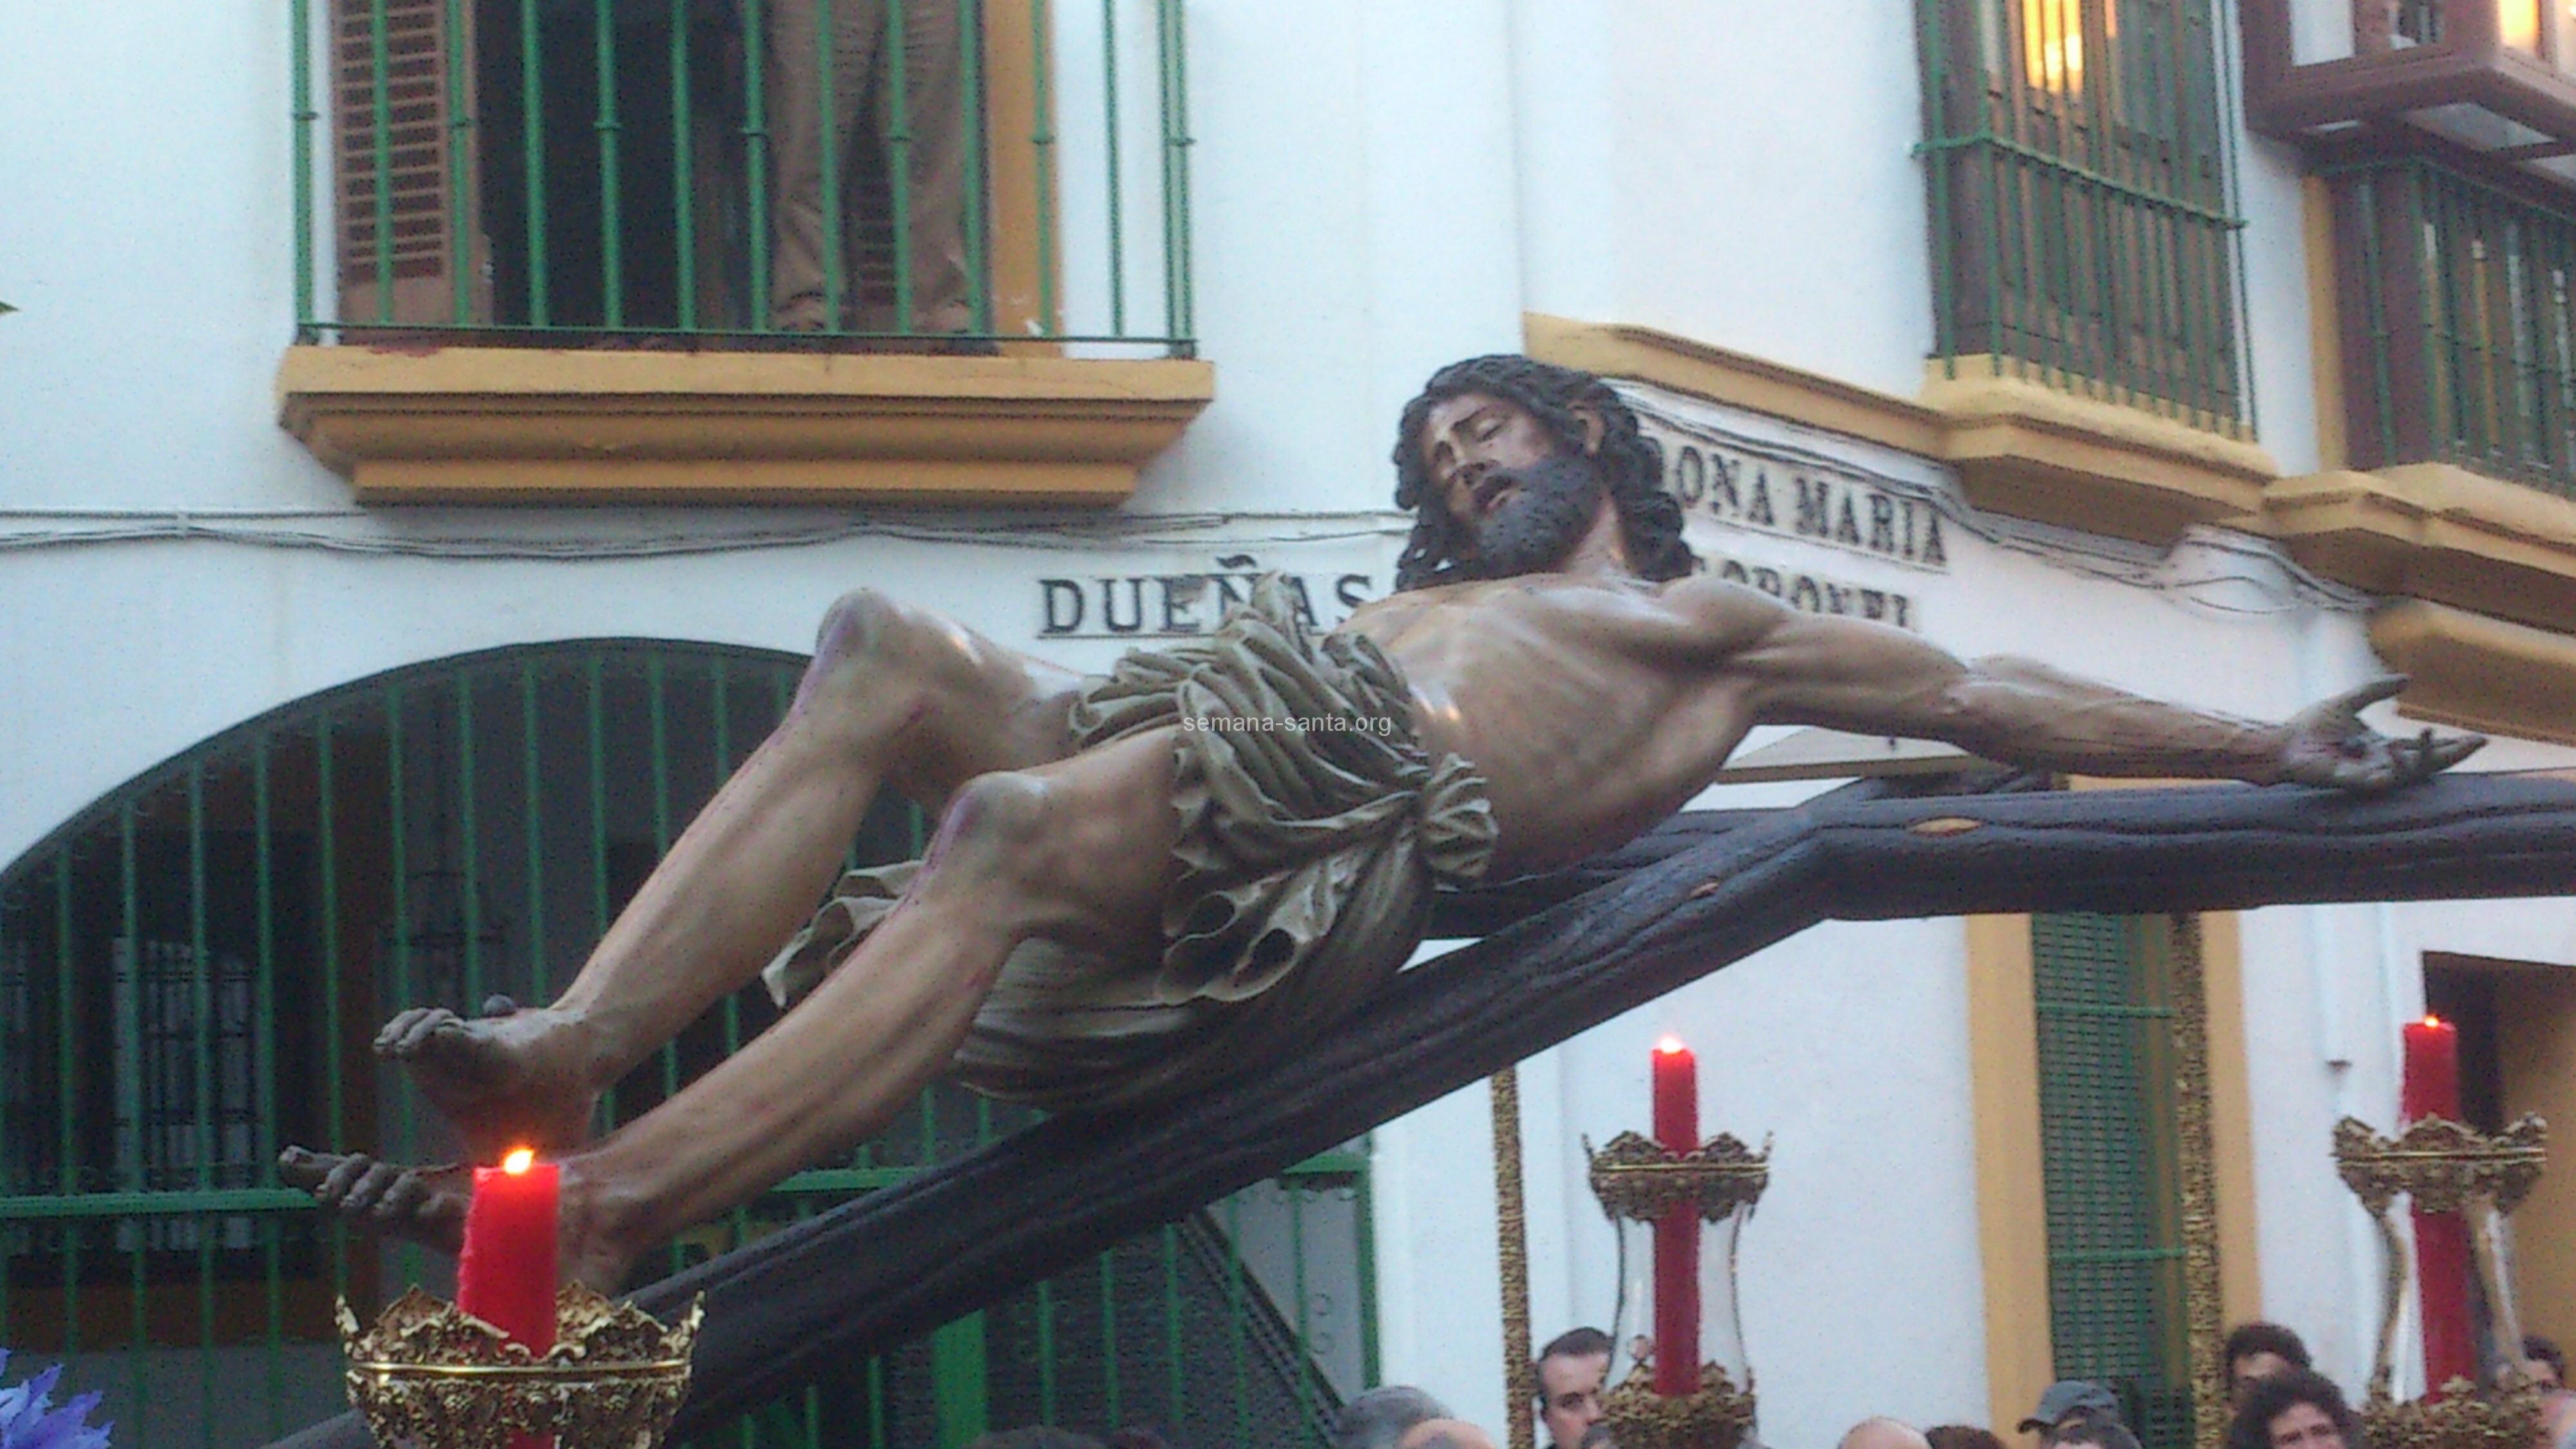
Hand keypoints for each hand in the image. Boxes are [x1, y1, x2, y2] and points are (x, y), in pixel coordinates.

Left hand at [2273, 677, 2483, 791]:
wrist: (2283, 741)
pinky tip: (2397, 755)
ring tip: (2430, 734)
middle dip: (2452, 754)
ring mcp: (2369, 774)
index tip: (2479, 737)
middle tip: (2476, 742)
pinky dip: (2389, 770)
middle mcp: (2382, 763)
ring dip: (2423, 756)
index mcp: (2383, 746)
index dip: (2451, 744)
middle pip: (2427, 763)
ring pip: (2408, 772)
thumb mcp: (2349, 701)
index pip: (2424, 747)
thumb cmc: (2311, 725)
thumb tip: (2407, 679)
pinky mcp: (2352, 781)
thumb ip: (2376, 690)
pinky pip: (2377, 780)